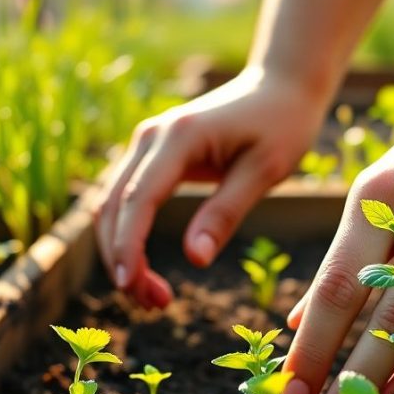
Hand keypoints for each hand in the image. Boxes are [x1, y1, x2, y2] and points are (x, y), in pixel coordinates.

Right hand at [95, 68, 328, 307]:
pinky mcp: (150, 153)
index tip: (129, 285)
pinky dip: (127, 236)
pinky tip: (145, 269)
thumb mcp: (264, 172)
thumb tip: (196, 259)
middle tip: (153, 305)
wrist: (281, 88)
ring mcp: (145, 142)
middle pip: (114, 205)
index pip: (138, 198)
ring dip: (121, 252)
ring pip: (111, 205)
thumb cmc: (282, 126)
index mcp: (179, 137)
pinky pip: (125, 199)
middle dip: (123, 259)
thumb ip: (226, 213)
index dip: (128, 245)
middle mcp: (151, 135)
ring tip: (153, 297)